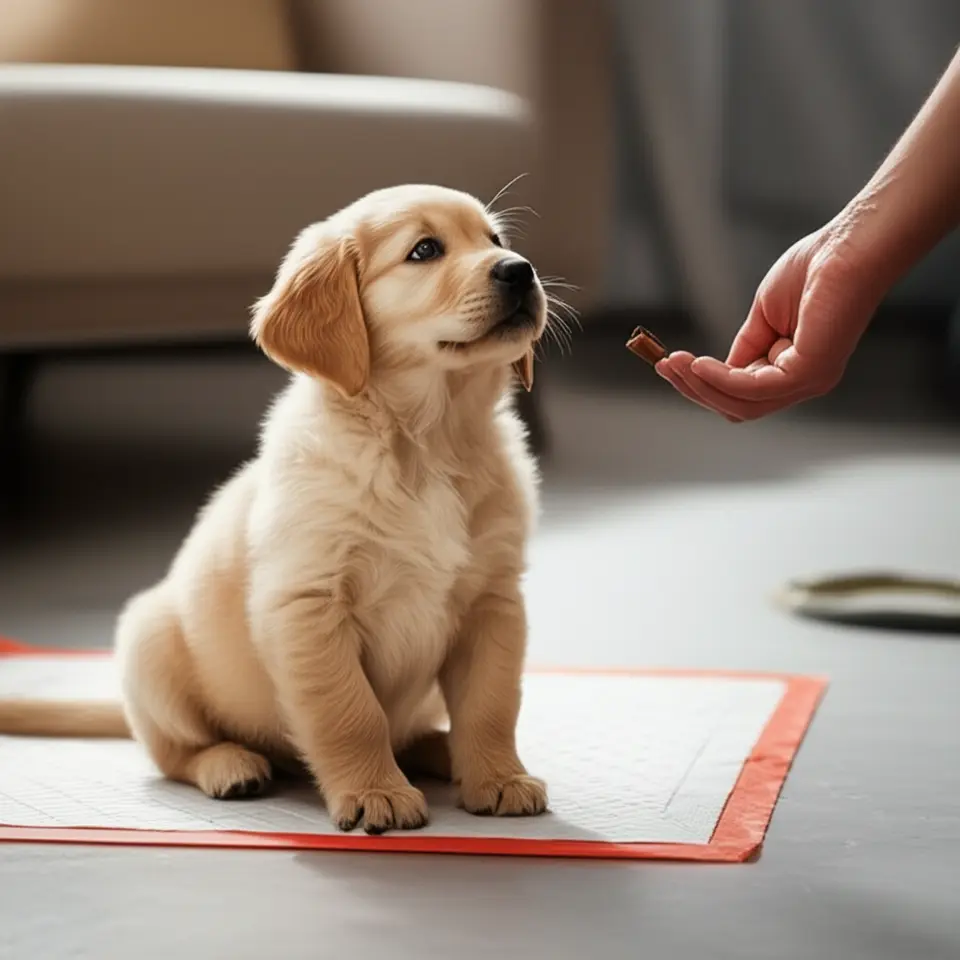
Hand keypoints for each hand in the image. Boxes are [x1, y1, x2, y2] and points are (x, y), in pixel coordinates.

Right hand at [656, 221, 882, 421]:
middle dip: (695, 389)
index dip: (701, 382)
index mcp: (794, 370)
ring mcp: (808, 382)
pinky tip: (698, 362)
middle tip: (664, 366)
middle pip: (737, 407)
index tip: (668, 362)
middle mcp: (803, 383)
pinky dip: (720, 378)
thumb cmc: (815, 269)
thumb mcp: (764, 315)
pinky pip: (752, 388)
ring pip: (741, 405)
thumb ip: (743, 346)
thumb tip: (710, 369)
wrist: (851, 246)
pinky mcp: (808, 373)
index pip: (740, 394)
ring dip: (701, 386)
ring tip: (674, 363)